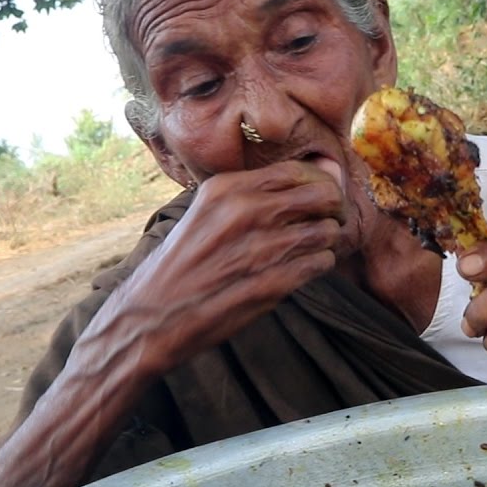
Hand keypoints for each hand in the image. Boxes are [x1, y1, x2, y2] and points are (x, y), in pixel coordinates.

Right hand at [119, 159, 346, 375]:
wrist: (153, 315)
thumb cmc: (184, 263)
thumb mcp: (207, 212)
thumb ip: (255, 194)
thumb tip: (318, 171)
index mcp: (227, 189)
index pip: (297, 170)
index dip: (320, 182)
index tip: (322, 195)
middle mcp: (244, 212)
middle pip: (322, 195)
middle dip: (334, 207)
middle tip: (328, 219)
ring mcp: (259, 249)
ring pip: (326, 231)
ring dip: (327, 240)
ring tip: (313, 247)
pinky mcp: (270, 284)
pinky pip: (318, 263)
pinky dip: (319, 264)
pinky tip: (304, 267)